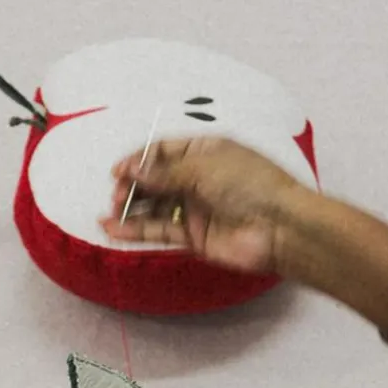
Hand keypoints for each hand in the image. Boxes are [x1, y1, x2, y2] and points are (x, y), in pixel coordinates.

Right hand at [99, 137, 319, 275]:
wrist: (280, 228)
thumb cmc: (253, 186)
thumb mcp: (203, 167)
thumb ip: (164, 172)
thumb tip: (133, 169)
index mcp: (205, 151)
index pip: (162, 151)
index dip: (138, 160)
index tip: (119, 171)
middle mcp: (198, 178)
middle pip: (154, 179)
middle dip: (132, 185)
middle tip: (117, 194)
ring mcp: (195, 208)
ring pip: (154, 207)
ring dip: (129, 210)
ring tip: (108, 214)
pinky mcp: (193, 236)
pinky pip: (159, 230)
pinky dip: (136, 231)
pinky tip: (114, 230)